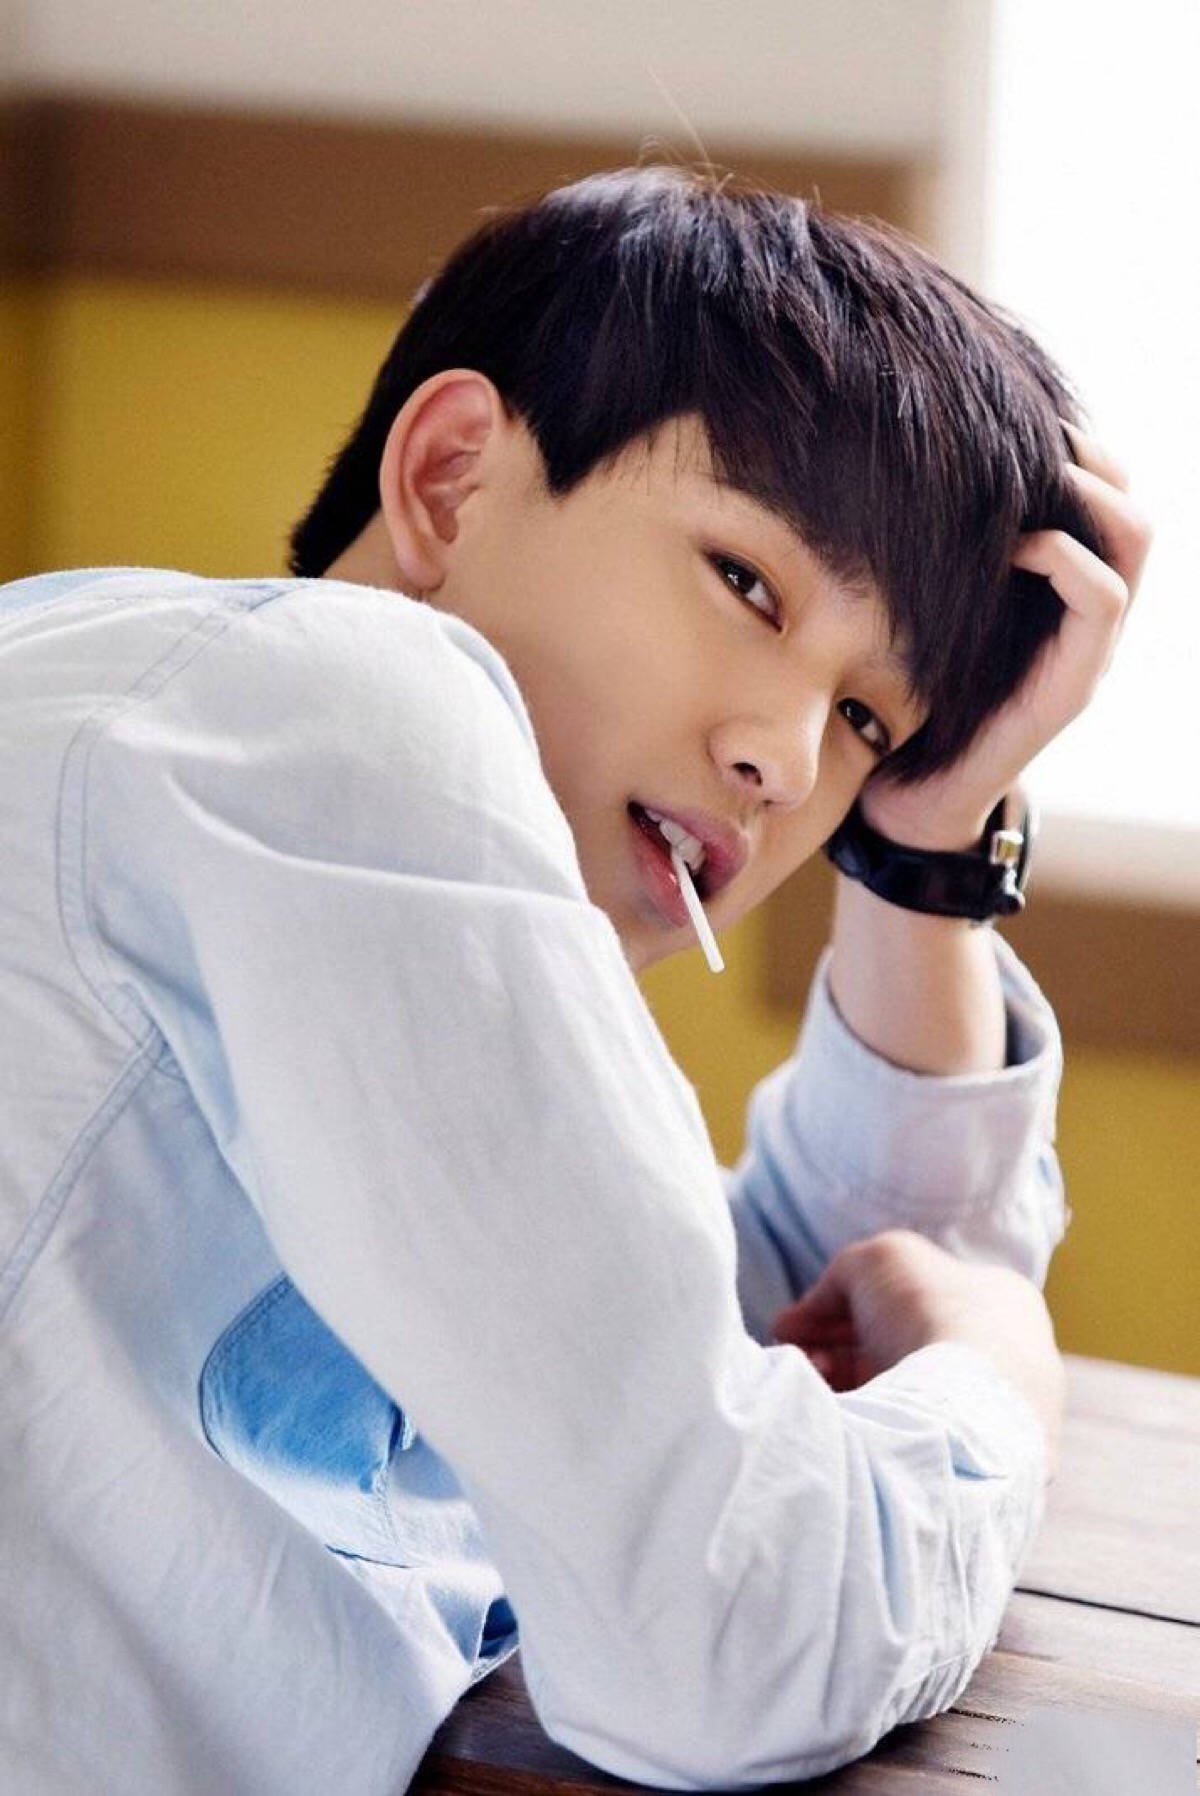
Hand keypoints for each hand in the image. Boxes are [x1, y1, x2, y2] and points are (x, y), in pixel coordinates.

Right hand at [769, 1229, 1064, 1476]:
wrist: (964, 1409)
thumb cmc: (930, 1314)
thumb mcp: (876, 1261)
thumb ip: (844, 1277)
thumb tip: (810, 1315)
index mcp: (1004, 1304)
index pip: (912, 1301)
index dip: (845, 1308)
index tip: (793, 1324)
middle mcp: (1009, 1362)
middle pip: (898, 1351)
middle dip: (836, 1351)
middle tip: (794, 1356)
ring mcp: (995, 1422)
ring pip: (900, 1402)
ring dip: (844, 1390)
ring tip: (807, 1387)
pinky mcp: (977, 1473)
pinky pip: (909, 1448)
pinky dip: (867, 1434)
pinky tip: (832, 1427)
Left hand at [861, 423, 1153, 850]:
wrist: (901, 803)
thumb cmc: (900, 697)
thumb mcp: (915, 605)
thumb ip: (928, 553)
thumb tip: (882, 470)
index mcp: (1055, 588)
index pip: (1101, 488)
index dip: (1073, 440)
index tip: (1010, 407)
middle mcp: (1085, 612)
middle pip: (1130, 501)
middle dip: (1090, 452)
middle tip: (1029, 423)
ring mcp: (1087, 648)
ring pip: (1134, 541)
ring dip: (1089, 492)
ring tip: (1033, 467)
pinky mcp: (1073, 685)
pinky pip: (1100, 599)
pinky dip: (1065, 555)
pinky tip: (1014, 543)